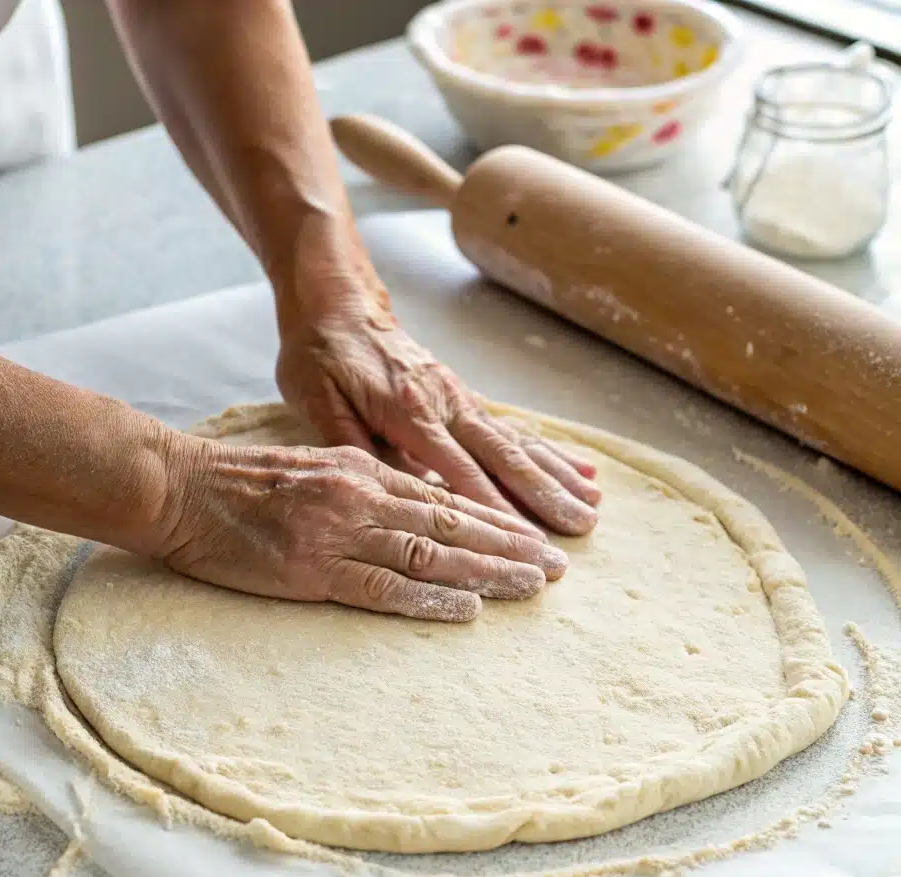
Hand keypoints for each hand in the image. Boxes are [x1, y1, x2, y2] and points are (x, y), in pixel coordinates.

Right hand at [152, 436, 567, 621]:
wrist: (179, 487)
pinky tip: (466, 609)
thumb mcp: (313, 466)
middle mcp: (361, 496)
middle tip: (555, 568)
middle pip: (451, 525)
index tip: (532, 539)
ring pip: (429, 554)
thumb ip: (362, 485)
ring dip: (486, 572)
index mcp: (362, 469)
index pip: (443, 500)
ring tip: (532, 586)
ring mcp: (338, 532)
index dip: (494, 521)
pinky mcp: (311, 569)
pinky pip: (382, 587)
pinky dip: (429, 598)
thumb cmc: (241, 482)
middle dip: (509, 547)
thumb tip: (410, 509)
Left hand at [276, 312, 600, 535]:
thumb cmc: (321, 354)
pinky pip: (515, 428)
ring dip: (557, 476)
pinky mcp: (465, 398)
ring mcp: (460, 399)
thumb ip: (353, 444)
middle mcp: (445, 403)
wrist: (337, 303)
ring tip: (592, 507)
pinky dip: (550, 451)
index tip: (523, 539)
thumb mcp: (317, 399)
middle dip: (544, 496)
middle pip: (503, 456)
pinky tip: (581, 469)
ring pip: (518, 442)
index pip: (458, 469)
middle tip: (579, 530)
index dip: (492, 506)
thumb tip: (391, 487)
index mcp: (408, 410)